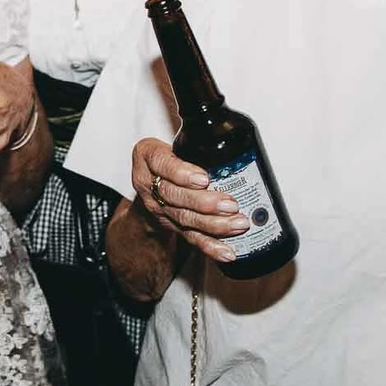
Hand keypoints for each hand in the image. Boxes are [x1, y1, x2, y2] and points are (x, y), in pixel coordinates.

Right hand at [131, 136, 249, 262]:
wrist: (148, 182)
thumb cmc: (167, 157)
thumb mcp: (170, 139)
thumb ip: (193, 138)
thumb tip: (234, 133)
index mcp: (147, 157)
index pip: (162, 165)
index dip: (182, 173)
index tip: (204, 178)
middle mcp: (148, 185)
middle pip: (175, 197)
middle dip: (205, 203)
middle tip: (231, 204)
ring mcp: (160, 209)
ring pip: (185, 220)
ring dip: (214, 225)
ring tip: (238, 224)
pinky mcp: (172, 226)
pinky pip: (191, 238)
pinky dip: (211, 247)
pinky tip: (228, 252)